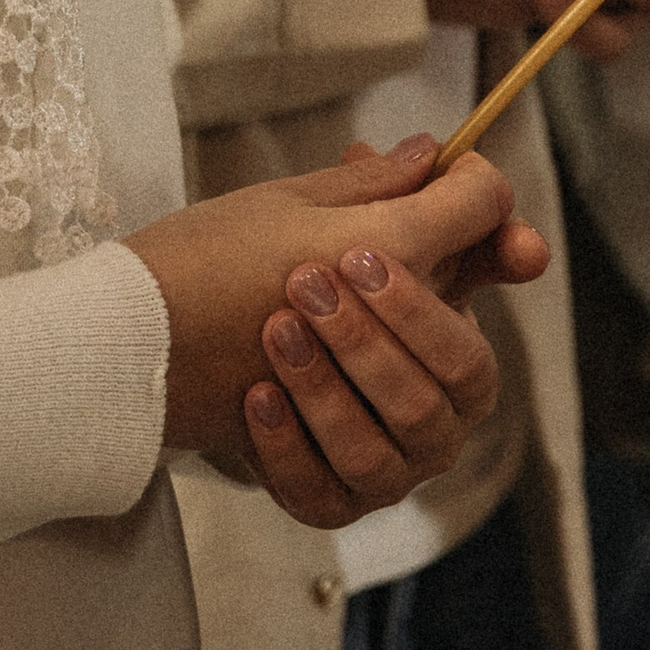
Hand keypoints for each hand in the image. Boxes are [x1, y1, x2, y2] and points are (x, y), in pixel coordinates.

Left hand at [122, 136, 547, 503]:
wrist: (136, 338)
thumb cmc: (228, 265)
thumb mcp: (307, 214)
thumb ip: (391, 192)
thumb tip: (445, 153)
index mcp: (423, 309)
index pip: (493, 288)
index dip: (508, 262)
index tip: (513, 248)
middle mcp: (420, 390)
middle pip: (464, 375)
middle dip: (395, 326)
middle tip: (319, 277)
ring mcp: (381, 453)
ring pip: (405, 438)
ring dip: (338, 380)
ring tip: (276, 330)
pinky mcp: (328, 495)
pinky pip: (334, 487)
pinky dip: (294, 443)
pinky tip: (258, 397)